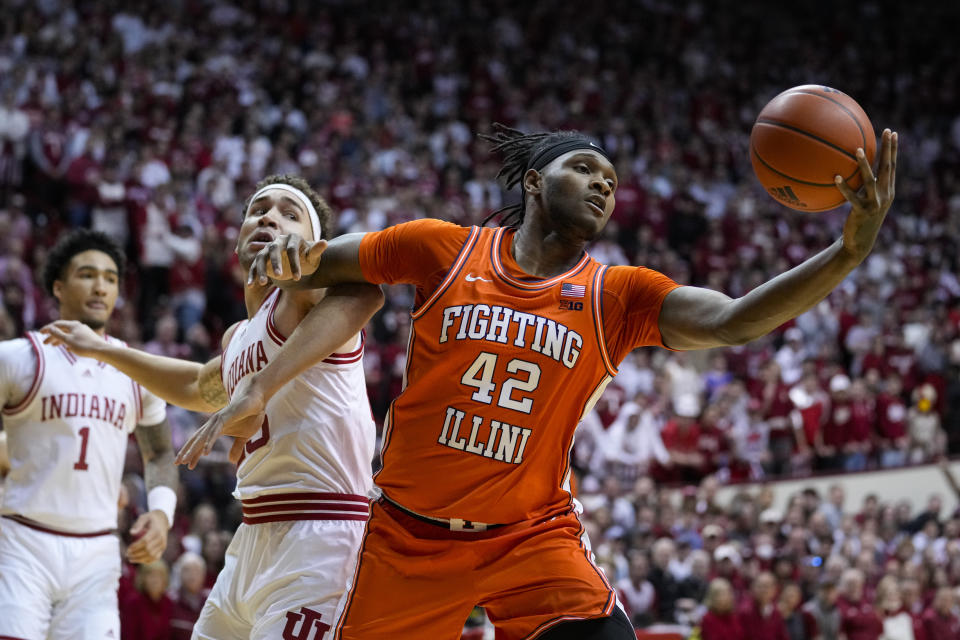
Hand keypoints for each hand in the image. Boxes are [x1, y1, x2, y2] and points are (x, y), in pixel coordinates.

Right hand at [39, 320, 106, 357]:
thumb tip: (50, 328)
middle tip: (45, 343)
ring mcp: (84, 332)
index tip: (40, 333)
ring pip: (69, 334)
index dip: (48, 328)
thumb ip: (57, 334)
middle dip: (52, 336)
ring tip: (53, 346)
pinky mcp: (88, 338)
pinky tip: (67, 349)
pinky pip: (75, 339)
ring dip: (60, 339)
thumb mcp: (68, 340)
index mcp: (73, 325)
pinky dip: (69, 343)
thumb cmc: (84, 346)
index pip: (57, 324)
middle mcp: (79, 326)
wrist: (102, 351)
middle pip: (62, 329)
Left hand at [126, 510, 167, 563]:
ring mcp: (163, 544)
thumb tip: (131, 533)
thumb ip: (138, 524)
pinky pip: (155, 558)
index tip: (128, 549)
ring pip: (151, 555)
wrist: (163, 520)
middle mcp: (161, 538)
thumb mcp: (144, 517)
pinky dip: (147, 561)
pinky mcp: (163, 548)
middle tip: (127, 554)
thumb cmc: (150, 518)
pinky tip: (138, 560)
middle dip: (136, 554)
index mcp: (156, 530)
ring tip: (130, 559)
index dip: (135, 547)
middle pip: (148, 550)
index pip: (145, 541)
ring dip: (140, 559)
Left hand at [175, 379, 265, 468]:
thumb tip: (231, 461)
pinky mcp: (224, 417)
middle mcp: (213, 424)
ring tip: (185, 461)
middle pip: (196, 439)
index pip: (201, 442)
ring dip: (193, 449)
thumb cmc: (251, 415)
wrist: (257, 400)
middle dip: (186, 451)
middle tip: (177, 463)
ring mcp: (217, 420)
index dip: (193, 453)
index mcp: (216, 428)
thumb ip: (237, 447)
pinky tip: (205, 452)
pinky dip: (208, 442)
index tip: (186, 465)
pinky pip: (214, 432)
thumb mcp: (244, 436)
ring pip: (202, 437)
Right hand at [247, 233, 327, 286]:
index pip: (292, 250)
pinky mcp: (262, 259)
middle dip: (276, 263)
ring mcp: (268, 249)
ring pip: (261, 258)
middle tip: (280, 276)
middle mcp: (278, 241)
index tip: (298, 278)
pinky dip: (253, 275)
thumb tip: (325, 242)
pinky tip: (251, 285)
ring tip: (263, 283)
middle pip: (274, 250)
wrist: (298, 261)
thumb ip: (316, 250)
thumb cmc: (307, 258)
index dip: (295, 264)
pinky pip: (255, 266)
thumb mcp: (312, 256)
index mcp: (292, 238)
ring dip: (261, 270)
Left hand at [836, 128, 897, 261]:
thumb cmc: (859, 220)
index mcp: (887, 190)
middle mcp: (885, 195)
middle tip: (887, 131)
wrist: (859, 243)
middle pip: (888, 167)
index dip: (893, 149)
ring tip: (857, 150)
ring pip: (870, 180)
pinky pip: (852, 197)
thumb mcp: (864, 201)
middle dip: (888, 149)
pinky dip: (844, 187)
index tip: (892, 133)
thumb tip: (849, 169)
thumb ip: (862, 187)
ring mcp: (875, 203)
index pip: (892, 166)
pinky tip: (836, 177)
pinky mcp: (863, 212)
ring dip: (864, 164)